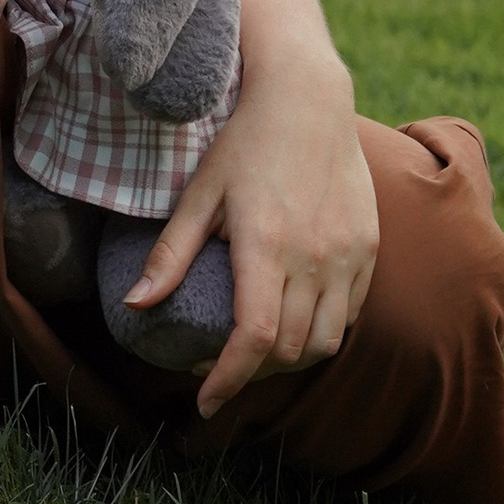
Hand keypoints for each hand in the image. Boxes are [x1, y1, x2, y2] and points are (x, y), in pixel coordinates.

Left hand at [122, 41, 377, 415]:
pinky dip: (322, 333)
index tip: (204, 402)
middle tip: (217, 372)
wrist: (308, 101)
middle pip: (290, 350)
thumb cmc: (243, 145)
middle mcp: (313, 257)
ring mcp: (347, 255)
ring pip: (326, 341)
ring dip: (290, 361)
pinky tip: (294, 323)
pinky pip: (349, 314)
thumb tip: (135, 305)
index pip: (255, 338)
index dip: (229, 380)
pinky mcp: (368, 249)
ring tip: (255, 355)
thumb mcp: (197, 194)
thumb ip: (170, 254)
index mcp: (265, 245)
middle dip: (251, 374)